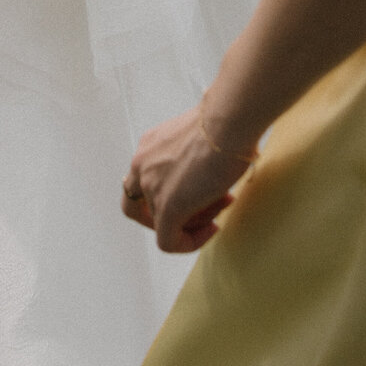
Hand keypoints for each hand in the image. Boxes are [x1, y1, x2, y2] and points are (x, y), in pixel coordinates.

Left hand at [122, 105, 255, 253]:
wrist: (228, 122)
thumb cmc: (225, 123)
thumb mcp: (198, 137)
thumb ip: (192, 154)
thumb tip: (210, 167)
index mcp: (149, 146)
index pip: (138, 181)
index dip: (159, 196)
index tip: (189, 194)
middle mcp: (142, 164)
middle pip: (148, 204)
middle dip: (179, 210)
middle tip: (205, 207)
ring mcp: (151, 185)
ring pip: (162, 222)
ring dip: (193, 221)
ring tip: (220, 205)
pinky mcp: (167, 206)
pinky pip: (168, 241)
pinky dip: (189, 243)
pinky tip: (212, 230)